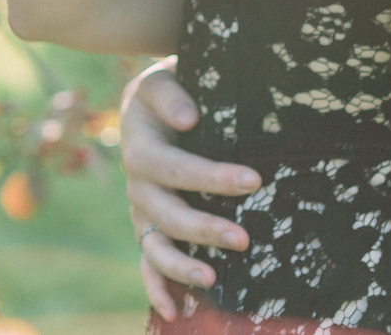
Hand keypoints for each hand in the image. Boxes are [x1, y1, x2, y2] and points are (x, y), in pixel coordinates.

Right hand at [121, 58, 262, 320]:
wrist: (149, 106)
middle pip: (166, 215)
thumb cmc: (166, 93)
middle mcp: (137, 186)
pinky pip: (148, 264)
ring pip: (154, 247)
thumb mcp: (159, 79)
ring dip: (181, 267)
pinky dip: (158, 289)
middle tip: (244, 238)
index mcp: (139, 147)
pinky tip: (176, 312)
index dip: (212, 176)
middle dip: (204, 229)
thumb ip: (170, 92)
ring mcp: (141, 212)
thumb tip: (189, 119)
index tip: (254, 179)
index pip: (175, 167)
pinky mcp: (148, 229)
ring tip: (212, 280)